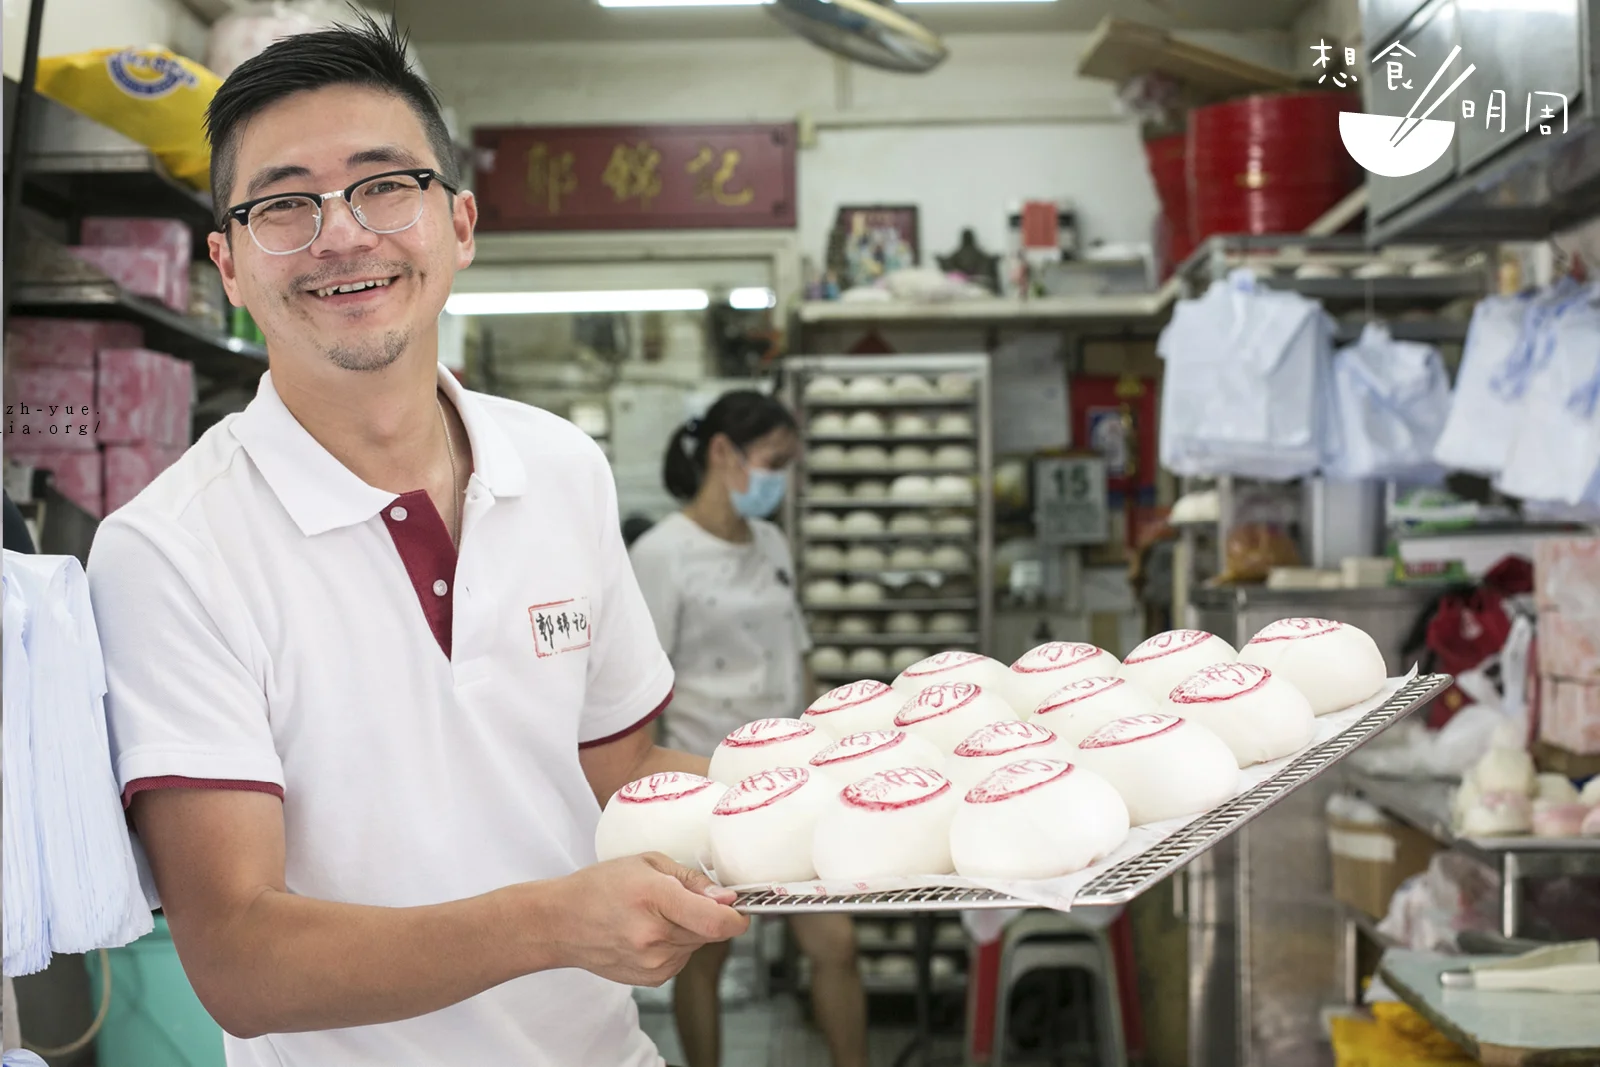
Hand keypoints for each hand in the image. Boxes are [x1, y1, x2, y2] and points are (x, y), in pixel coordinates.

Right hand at [539, 853, 747, 986]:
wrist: (559, 924)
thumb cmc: (600, 886)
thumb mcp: (648, 863)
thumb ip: (692, 881)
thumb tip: (727, 899)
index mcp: (655, 900)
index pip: (716, 922)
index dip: (736, 915)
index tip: (738, 906)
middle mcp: (655, 938)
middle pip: (711, 933)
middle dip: (708, 915)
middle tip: (680, 899)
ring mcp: (652, 964)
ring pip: (697, 945)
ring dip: (689, 930)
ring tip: (656, 914)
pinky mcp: (650, 979)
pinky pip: (682, 959)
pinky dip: (675, 945)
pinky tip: (649, 932)